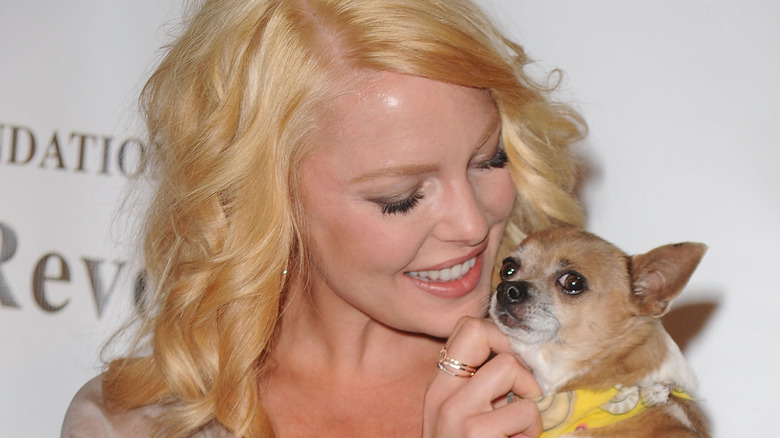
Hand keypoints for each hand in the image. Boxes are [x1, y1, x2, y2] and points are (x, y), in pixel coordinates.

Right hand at [422, 316, 542, 437]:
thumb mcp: (461, 417)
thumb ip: (478, 389)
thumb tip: (516, 359)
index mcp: (438, 386)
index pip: (466, 330)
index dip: (499, 337)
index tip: (515, 363)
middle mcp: (440, 393)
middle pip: (477, 330)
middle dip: (511, 347)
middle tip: (524, 380)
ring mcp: (455, 411)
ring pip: (509, 365)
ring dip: (530, 394)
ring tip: (524, 420)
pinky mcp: (476, 432)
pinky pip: (526, 410)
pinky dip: (534, 427)